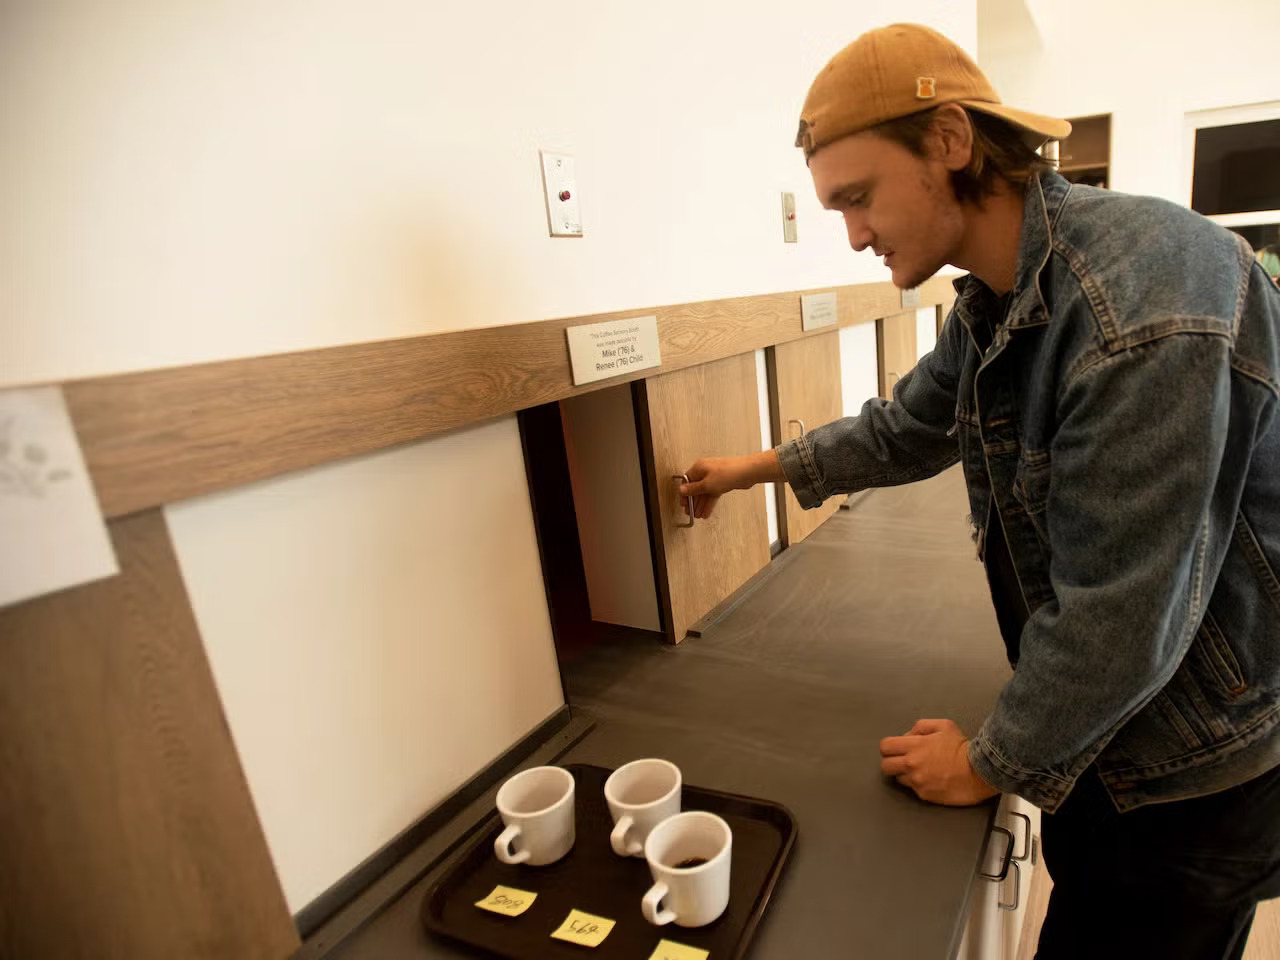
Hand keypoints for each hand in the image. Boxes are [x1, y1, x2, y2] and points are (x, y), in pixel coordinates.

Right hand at [678, 451, 782, 519]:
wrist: (747, 472)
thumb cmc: (728, 473)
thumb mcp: (707, 484)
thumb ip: (693, 489)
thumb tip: (681, 490)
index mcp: (699, 468)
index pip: (687, 481)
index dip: (684, 494)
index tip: (683, 504)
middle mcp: (706, 471)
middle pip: (696, 488)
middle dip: (693, 501)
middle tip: (691, 512)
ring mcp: (715, 477)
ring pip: (705, 492)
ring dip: (701, 504)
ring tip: (699, 515)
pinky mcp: (723, 482)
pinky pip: (713, 494)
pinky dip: (710, 503)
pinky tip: (707, 512)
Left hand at [879, 718, 998, 805]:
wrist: (979, 771)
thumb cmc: (961, 747)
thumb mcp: (943, 726)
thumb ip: (921, 726)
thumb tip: (907, 736)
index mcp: (914, 745)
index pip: (885, 746)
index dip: (889, 747)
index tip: (897, 748)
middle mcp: (911, 764)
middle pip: (885, 766)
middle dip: (891, 762)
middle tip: (903, 761)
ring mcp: (917, 781)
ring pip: (898, 779)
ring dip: (905, 774)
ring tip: (920, 771)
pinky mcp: (924, 795)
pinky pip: (913, 789)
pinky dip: (918, 784)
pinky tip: (930, 780)